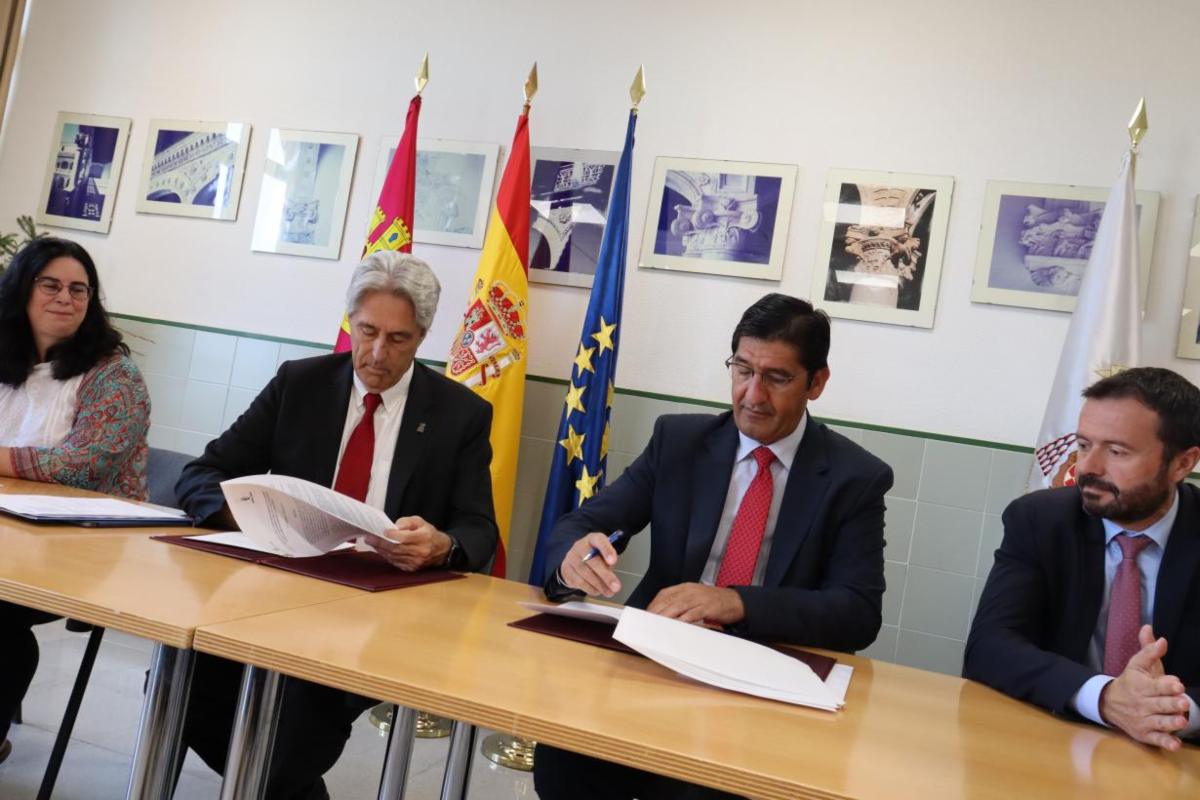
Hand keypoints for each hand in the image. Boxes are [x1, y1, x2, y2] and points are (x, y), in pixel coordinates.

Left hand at [363, 515, 451, 571]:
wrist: (441, 550)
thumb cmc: (428, 534)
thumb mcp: (420, 522)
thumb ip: (407, 522)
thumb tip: (395, 527)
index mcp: (424, 538)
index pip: (405, 538)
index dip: (392, 535)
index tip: (381, 531)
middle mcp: (420, 551)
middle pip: (396, 548)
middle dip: (380, 543)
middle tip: (369, 538)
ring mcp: (416, 562)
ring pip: (394, 556)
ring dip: (381, 550)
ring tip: (372, 542)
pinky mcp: (412, 568)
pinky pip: (396, 562)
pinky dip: (387, 556)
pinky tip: (381, 550)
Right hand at [559, 533, 621, 596]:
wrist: (575, 560)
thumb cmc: (594, 557)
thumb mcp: (604, 555)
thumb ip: (609, 562)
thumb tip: (612, 578)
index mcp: (592, 539)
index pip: (599, 540)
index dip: (606, 550)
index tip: (613, 561)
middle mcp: (580, 546)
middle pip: (592, 560)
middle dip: (605, 575)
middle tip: (615, 586)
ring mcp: (571, 558)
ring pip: (585, 573)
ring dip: (599, 585)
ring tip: (609, 592)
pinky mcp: (566, 570)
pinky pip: (578, 581)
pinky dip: (590, 588)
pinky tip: (597, 591)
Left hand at [646, 583, 744, 625]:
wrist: (736, 601)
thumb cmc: (714, 601)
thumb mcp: (695, 597)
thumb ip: (681, 603)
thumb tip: (665, 613)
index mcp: (686, 587)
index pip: (665, 593)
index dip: (654, 604)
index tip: (646, 613)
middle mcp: (691, 591)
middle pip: (669, 600)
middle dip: (657, 611)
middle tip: (647, 621)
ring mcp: (699, 598)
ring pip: (678, 606)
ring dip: (666, 615)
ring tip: (657, 623)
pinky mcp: (708, 607)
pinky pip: (693, 613)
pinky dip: (684, 619)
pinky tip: (677, 624)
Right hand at [1099, 625, 1190, 750]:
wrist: (1109, 703)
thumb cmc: (1131, 682)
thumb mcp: (1137, 665)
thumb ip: (1148, 650)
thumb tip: (1155, 633)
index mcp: (1141, 686)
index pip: (1155, 686)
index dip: (1167, 685)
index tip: (1177, 684)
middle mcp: (1141, 704)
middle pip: (1159, 704)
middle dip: (1172, 704)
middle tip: (1184, 702)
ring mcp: (1143, 720)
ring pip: (1159, 722)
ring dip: (1170, 723)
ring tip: (1181, 721)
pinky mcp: (1144, 734)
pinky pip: (1155, 740)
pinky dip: (1165, 743)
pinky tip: (1175, 744)